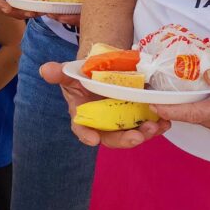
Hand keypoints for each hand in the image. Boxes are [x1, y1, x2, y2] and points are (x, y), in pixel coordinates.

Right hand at [0, 0, 39, 20]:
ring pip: (14, 14)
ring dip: (26, 14)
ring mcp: (3, 7)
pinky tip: (39, 11)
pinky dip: (29, 12)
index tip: (8, 9)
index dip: (0, 5)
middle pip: (5, 10)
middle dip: (18, 12)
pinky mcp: (12, 9)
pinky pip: (20, 13)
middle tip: (30, 12)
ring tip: (38, 12)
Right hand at [40, 62, 170, 148]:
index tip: (93, 140)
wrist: (103, 69)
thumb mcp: (71, 72)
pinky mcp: (137, 116)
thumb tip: (44, 69)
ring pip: (132, 132)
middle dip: (125, 139)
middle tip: (136, 137)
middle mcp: (103, 123)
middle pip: (112, 137)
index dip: (86, 135)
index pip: (82, 129)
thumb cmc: (83, 76)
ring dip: (145, 133)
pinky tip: (166, 122)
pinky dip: (158, 125)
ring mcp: (121, 121)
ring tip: (155, 127)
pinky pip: (147, 124)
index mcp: (84, 115)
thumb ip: (59, 73)